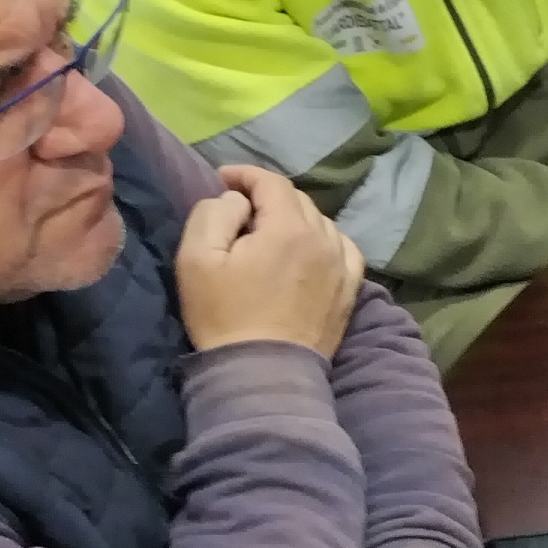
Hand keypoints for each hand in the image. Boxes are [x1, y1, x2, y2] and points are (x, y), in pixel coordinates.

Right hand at [176, 165, 365, 357]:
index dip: (244, 175)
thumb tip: (236, 200)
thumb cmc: (224, 315)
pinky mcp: (350, 291)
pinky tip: (308, 251)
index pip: (272, 182)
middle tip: (240, 209)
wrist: (264, 372)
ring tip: (269, 231)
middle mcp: (325, 240)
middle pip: (298, 200)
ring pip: (322, 223)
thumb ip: (214, 214)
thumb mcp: (197, 258)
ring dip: (295, 218)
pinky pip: (343, 250)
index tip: (221, 180)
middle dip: (267, 196)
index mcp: (289, 228)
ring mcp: (343, 267)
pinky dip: (324, 241)